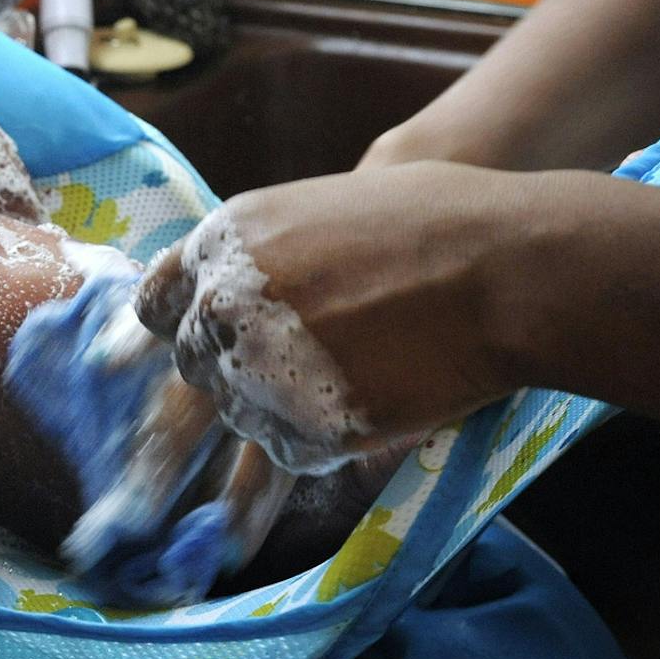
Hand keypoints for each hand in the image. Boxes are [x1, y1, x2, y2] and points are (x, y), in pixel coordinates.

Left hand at [133, 163, 532, 472]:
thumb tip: (229, 286)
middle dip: (227, 366)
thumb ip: (265, 251)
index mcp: (223, 242)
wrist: (505, 270)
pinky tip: (359, 408)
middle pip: (190, 364)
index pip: (154, 303)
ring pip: (236, 413)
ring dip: (271, 406)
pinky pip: (285, 451)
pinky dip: (313, 439)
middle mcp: (222, 308)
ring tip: (336, 385)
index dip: (180, 321)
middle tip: (288, 361)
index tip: (202, 334)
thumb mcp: (324, 207)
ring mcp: (258, 374)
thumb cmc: (434, 219)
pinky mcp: (305, 431)